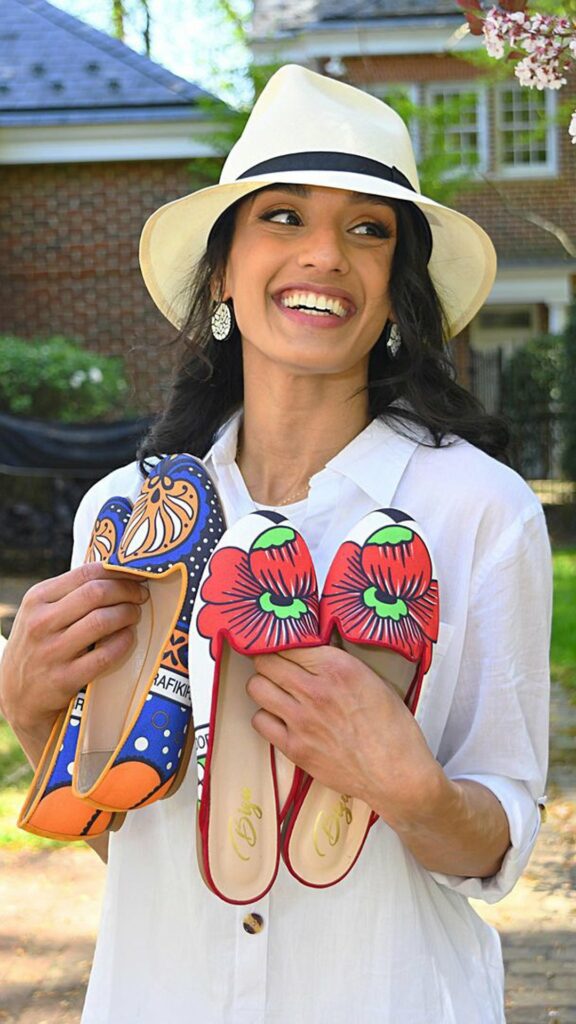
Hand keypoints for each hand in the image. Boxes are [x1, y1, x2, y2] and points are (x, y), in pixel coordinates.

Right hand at [0, 561, 148, 762]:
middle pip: (96, 593)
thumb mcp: (40, 612)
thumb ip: (70, 593)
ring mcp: (51, 651)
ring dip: (128, 614)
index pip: (85, 573)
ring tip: (134, 615)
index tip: (136, 574)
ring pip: (102, 621)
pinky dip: (123, 642)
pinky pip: (105, 655)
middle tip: (140, 596)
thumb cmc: (38, 645)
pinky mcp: (64, 678)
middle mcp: (41, 622)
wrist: (17, 695)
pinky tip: (128, 637)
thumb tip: (116, 572)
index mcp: (37, 598)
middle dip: (127, 591)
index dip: (118, 571)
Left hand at [247, 644, 442, 827]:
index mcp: (339, 668)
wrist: (396, 775)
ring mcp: (301, 720)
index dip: (285, 643)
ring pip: (256, 687)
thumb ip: (339, 664)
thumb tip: (314, 653)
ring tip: (277, 690)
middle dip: (269, 660)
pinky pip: (259, 720)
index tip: (284, 646)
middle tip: (276, 665)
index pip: (290, 642)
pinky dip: (266, 716)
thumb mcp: (373, 680)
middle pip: (266, 661)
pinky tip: (281, 717)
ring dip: (264, 685)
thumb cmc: (393, 729)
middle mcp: (315, 690)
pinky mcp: (294, 747)